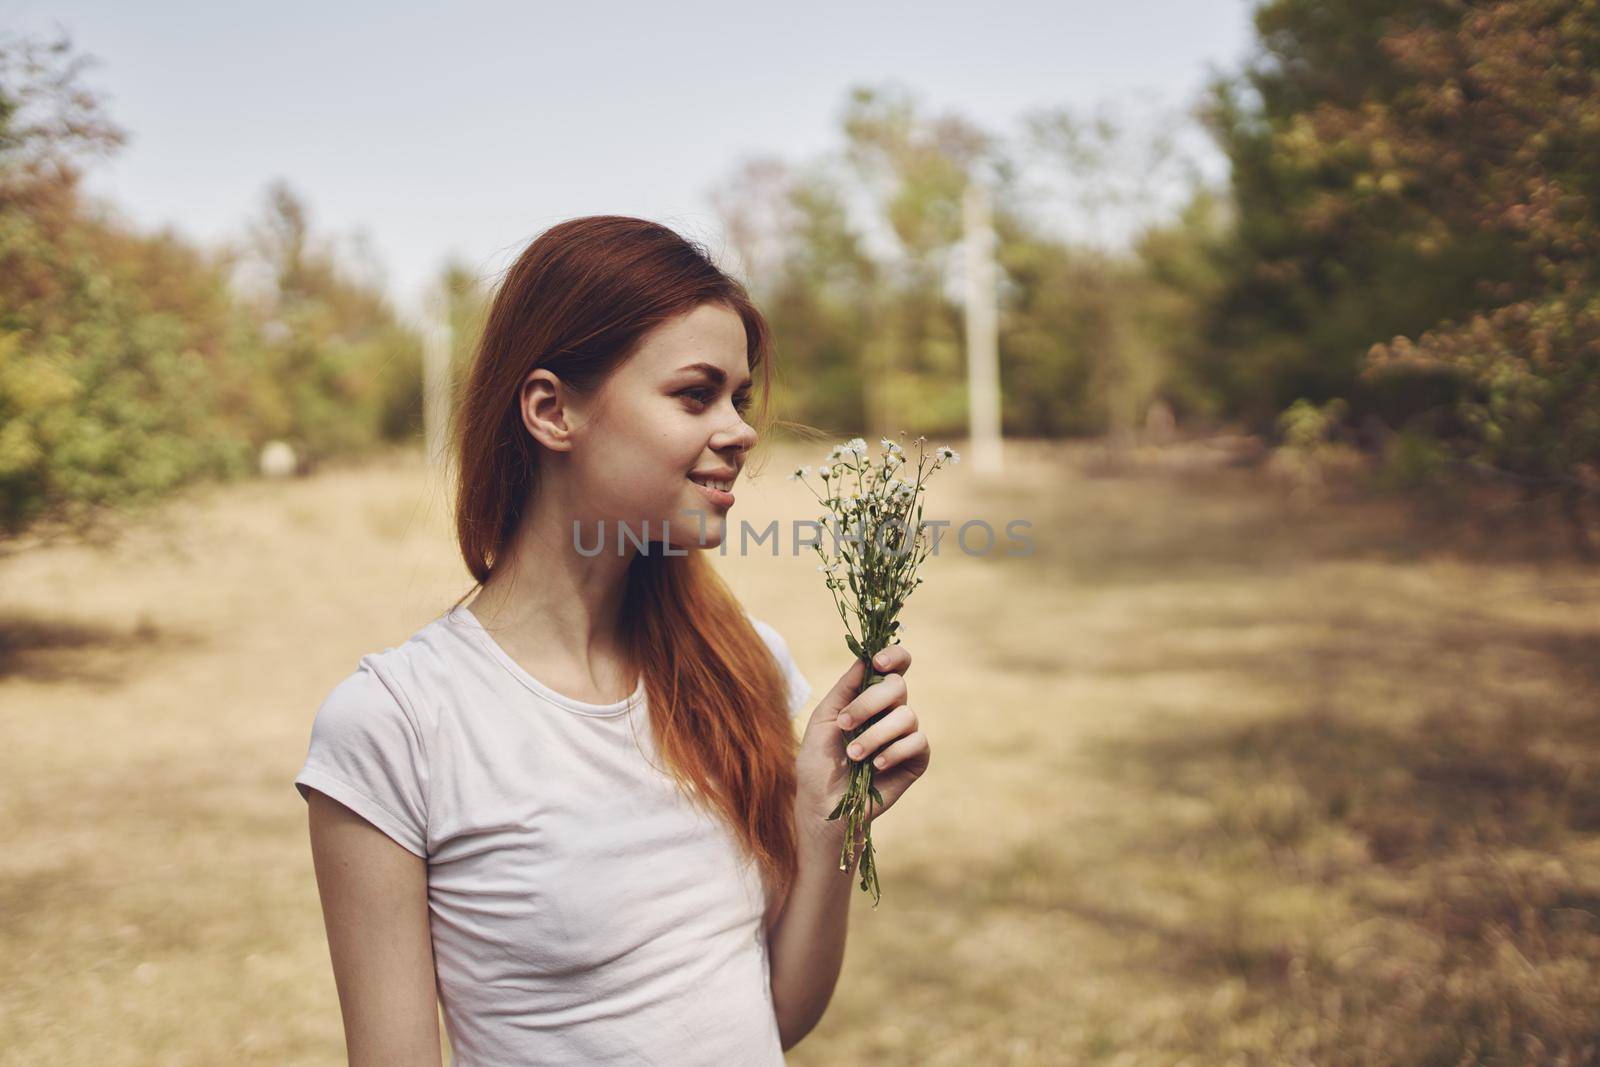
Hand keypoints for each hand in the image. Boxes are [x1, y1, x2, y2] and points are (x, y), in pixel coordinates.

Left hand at [793, 644, 929, 846]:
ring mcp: (905, 735)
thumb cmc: (818, 763)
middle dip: (870, 702)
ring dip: (875, 734)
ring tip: (853, 755)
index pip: (895, 666)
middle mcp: (891, 712)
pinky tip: (876, 766)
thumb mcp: (824, 720)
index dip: (894, 656)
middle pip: (898, 686)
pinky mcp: (916, 760)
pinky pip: (917, 742)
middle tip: (844, 724)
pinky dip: (894, 751)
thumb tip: (865, 660)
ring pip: (907, 716)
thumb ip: (844, 690)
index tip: (878, 662)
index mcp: (870, 697)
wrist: (824, 806)